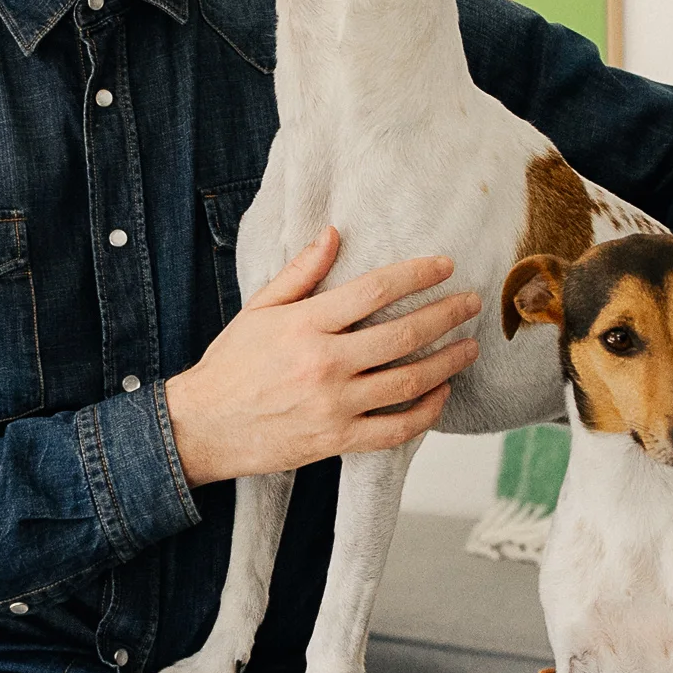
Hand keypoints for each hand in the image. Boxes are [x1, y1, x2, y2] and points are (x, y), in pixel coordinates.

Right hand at [166, 227, 482, 485]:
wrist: (202, 427)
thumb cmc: (231, 365)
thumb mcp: (259, 309)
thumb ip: (300, 272)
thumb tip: (333, 233)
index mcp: (305, 324)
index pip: (374, 290)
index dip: (417, 274)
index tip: (444, 266)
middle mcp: (324, 364)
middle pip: (403, 334)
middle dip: (446, 315)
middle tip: (471, 303)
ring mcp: (334, 405)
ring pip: (409, 381)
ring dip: (448, 362)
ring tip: (469, 347)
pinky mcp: (337, 440)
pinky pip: (396, 429)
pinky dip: (426, 413)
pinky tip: (441, 394)